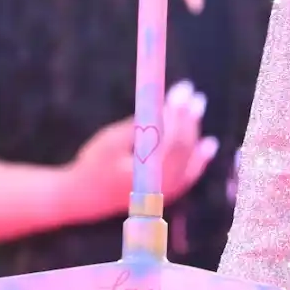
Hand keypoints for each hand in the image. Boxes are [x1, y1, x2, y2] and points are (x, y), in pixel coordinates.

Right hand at [66, 83, 217, 224]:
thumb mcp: (112, 140)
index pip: (171, 140)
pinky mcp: (163, 196)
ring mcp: (163, 194)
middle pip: (183, 149)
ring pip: (188, 160)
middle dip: (188, 118)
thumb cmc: (93, 165)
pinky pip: (187, 176)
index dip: (179, 112)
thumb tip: (166, 105)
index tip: (182, 90)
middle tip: (191, 92)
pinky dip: (198, 159)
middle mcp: (159, 187)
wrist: (81, 198)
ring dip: (193, 132)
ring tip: (197, 105)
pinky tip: (208, 144)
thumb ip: (141, 126)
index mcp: (145, 174)